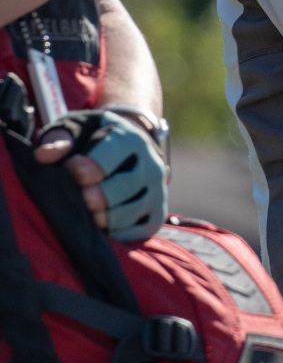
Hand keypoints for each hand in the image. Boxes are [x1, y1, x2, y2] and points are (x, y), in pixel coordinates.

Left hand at [33, 109, 167, 240]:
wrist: (127, 148)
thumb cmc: (93, 140)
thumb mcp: (76, 129)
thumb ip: (59, 138)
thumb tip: (44, 156)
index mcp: (130, 139)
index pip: (110, 157)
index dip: (84, 169)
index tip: (69, 170)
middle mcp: (151, 163)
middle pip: (126, 185)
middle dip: (98, 196)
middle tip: (82, 198)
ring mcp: (158, 188)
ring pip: (135, 209)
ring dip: (107, 218)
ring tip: (90, 215)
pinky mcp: (158, 211)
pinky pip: (144, 229)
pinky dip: (121, 233)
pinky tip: (103, 228)